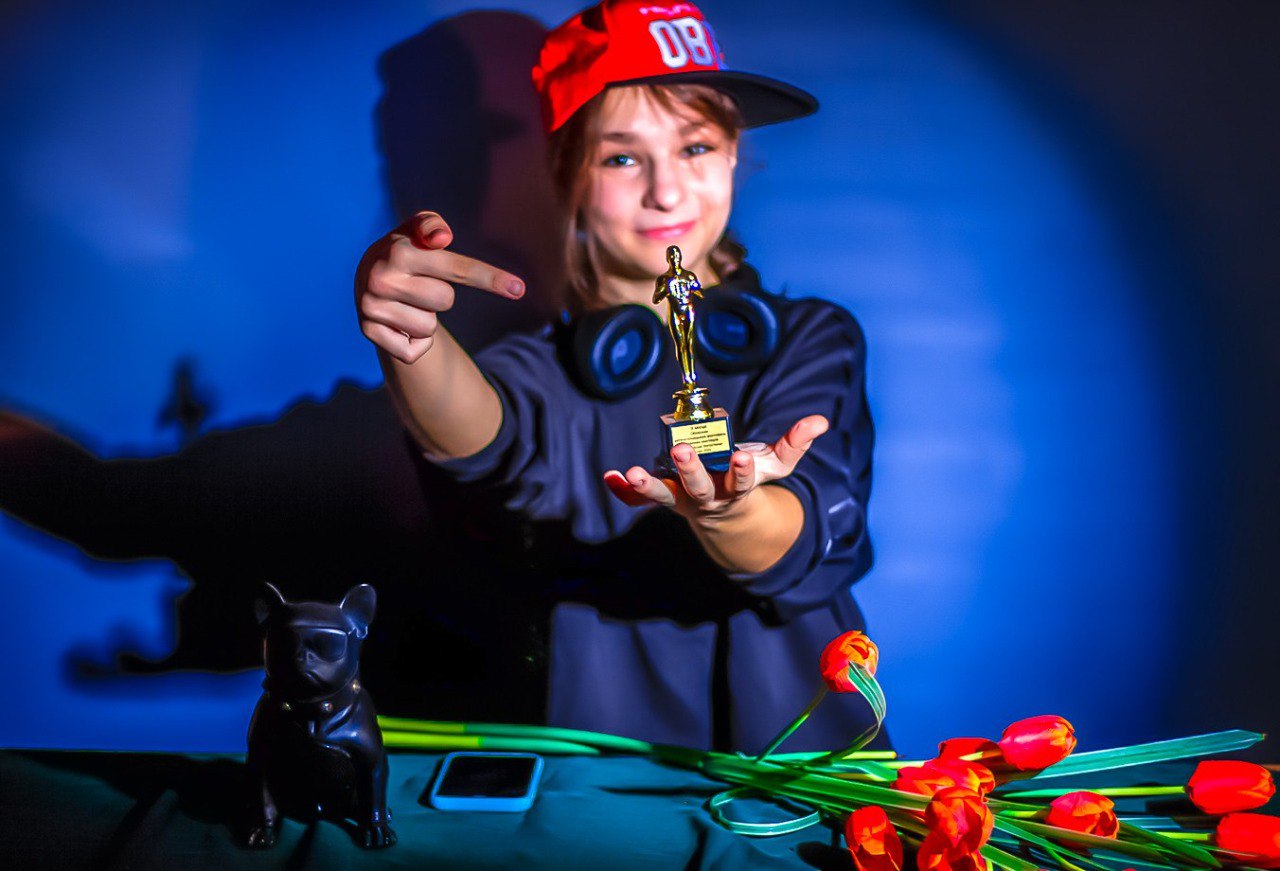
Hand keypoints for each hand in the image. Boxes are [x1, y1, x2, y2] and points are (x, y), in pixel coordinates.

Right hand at [355, 211, 525, 363]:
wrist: (367, 279)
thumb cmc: (407, 253)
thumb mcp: (417, 230)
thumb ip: (431, 224)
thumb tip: (441, 237)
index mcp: (398, 251)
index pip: (455, 268)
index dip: (488, 278)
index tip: (519, 289)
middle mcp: (380, 279)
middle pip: (446, 300)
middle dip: (439, 295)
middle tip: (420, 285)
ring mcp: (371, 307)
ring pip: (428, 328)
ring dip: (424, 319)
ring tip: (406, 302)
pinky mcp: (369, 333)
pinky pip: (414, 350)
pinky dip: (413, 341)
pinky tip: (397, 322)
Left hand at [603, 414, 828, 520]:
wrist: (729, 517)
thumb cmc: (752, 481)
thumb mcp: (776, 467)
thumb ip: (795, 444)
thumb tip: (820, 421)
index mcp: (736, 489)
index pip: (741, 481)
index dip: (741, 470)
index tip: (743, 456)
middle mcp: (708, 497)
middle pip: (699, 488)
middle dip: (691, 472)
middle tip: (681, 453)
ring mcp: (683, 499)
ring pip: (665, 496)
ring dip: (649, 486)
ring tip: (632, 473)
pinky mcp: (663, 497)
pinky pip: (641, 500)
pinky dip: (625, 492)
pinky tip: (610, 477)